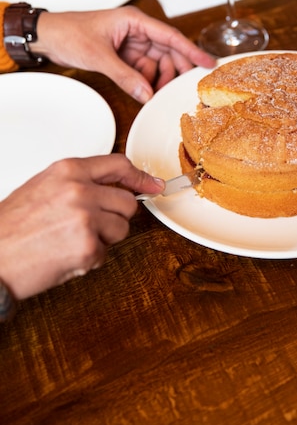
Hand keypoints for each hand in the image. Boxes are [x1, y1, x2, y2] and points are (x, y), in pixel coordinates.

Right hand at [0, 154, 163, 298]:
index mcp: (69, 170)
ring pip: (121, 228)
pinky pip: (106, 253)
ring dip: (104, 239)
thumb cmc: (12, 225)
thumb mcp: (44, 186)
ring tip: (71, 240)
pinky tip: (65, 255)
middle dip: (115, 217)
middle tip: (90, 227)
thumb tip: (117, 187)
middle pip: (128, 202)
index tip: (153, 185)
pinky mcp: (87, 246)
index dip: (140, 177)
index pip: (119, 165)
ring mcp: (86, 217)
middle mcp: (80, 190)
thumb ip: (80, 182)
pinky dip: (90, 259)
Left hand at [32, 6, 215, 103]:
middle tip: (180, 89)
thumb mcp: (99, 56)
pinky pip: (142, 71)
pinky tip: (144, 93)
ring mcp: (130, 44)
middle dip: (173, 71)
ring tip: (154, 94)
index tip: (208, 63)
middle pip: (167, 52)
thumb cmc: (69, 33)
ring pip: (156, 64)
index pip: (170, 37)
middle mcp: (136, 31)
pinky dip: (144, 82)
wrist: (46, 37)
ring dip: (156, 80)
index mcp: (134, 21)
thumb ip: (125, 76)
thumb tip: (147, 94)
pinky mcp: (123, 56)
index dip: (191, 51)